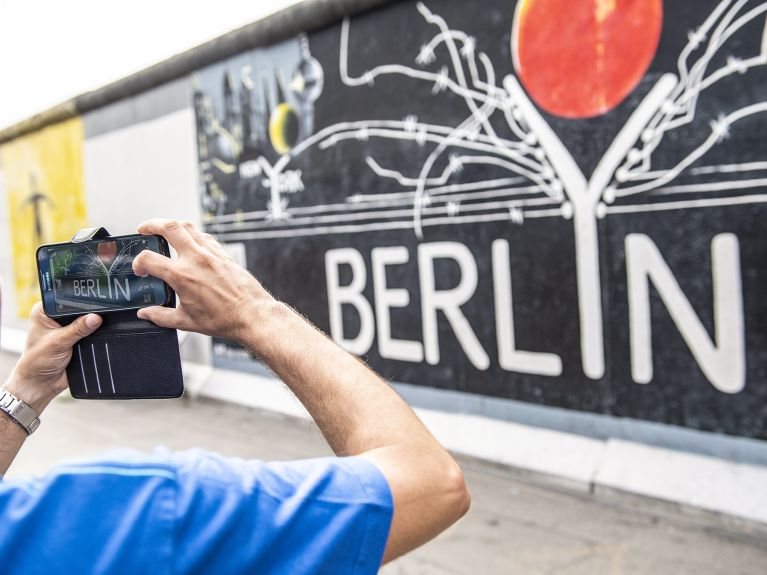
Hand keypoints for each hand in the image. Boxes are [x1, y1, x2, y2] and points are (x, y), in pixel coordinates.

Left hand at [5, 304, 101, 411]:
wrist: (42, 384)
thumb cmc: (37, 362)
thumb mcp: (57, 342)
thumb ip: (77, 329)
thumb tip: (95, 318)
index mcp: (45, 312)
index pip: (67, 300)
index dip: (80, 301)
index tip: (95, 303)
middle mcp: (56, 318)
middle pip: (79, 309)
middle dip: (88, 314)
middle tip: (99, 316)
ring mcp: (68, 328)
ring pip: (86, 321)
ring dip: (92, 326)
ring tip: (98, 328)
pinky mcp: (77, 339)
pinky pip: (91, 333)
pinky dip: (95, 335)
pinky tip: (99, 335)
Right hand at [132, 219, 277, 341]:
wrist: (252, 315)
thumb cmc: (223, 319)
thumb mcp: (186, 322)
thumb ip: (161, 316)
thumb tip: (146, 313)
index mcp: (182, 276)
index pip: (149, 259)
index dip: (138, 263)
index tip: (139, 270)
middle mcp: (196, 259)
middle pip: (169, 227)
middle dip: (152, 225)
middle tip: (144, 229)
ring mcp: (211, 254)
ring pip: (188, 227)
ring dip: (172, 225)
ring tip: (164, 230)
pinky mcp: (223, 254)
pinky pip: (204, 236)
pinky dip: (193, 234)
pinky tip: (189, 242)